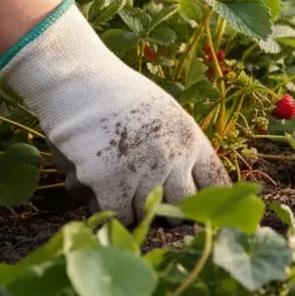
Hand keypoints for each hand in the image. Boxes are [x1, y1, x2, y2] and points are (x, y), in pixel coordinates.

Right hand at [0, 0, 229, 224]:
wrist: (78, 79)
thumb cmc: (116, 94)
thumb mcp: (163, 113)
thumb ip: (177, 145)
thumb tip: (184, 181)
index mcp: (191, 138)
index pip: (216, 182)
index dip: (206, 200)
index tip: (196, 209)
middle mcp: (174, 156)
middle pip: (184, 205)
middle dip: (169, 211)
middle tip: (150, 204)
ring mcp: (144, 169)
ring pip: (148, 214)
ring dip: (133, 208)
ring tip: (116, 186)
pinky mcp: (111, 180)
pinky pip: (120, 216)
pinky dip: (112, 214)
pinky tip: (103, 197)